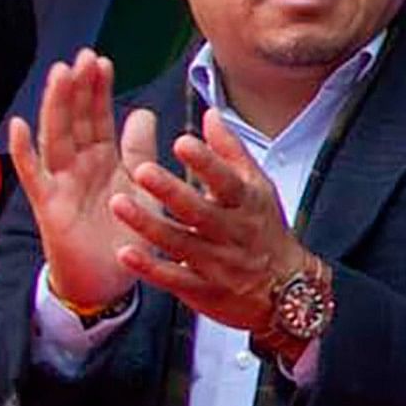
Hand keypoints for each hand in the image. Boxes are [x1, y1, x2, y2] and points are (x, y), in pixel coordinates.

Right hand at [2, 53, 158, 319]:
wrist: (109, 279)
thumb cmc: (124, 233)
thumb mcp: (140, 188)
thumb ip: (140, 151)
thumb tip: (142, 112)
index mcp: (102, 160)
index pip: (97, 117)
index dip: (98, 90)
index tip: (103, 61)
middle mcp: (78, 166)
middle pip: (75, 119)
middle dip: (78, 88)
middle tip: (83, 56)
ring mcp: (60, 182)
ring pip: (55, 137)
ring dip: (55, 106)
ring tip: (59, 75)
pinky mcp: (49, 205)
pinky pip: (33, 175)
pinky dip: (23, 151)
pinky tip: (18, 126)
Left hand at [117, 120, 315, 335]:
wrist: (287, 291)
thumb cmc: (263, 231)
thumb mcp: (258, 190)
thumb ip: (231, 152)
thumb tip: (211, 115)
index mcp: (246, 204)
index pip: (227, 181)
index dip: (207, 163)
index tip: (182, 142)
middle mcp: (232, 233)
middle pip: (200, 211)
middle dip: (171, 192)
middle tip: (142, 170)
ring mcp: (217, 263)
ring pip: (180, 243)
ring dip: (149, 225)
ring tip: (119, 204)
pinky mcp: (202, 288)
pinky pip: (173, 278)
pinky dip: (149, 268)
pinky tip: (125, 252)